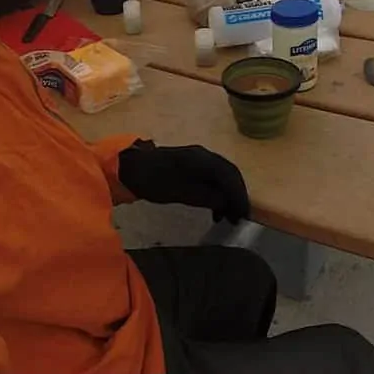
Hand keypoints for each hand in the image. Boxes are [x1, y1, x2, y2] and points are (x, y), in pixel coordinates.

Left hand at [117, 140, 249, 223]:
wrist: (131, 167)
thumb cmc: (154, 180)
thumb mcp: (180, 193)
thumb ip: (206, 196)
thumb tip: (226, 202)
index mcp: (202, 160)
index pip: (230, 177)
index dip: (239, 197)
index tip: (242, 216)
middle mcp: (205, 155)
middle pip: (230, 175)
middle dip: (237, 197)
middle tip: (238, 218)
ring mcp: (199, 157)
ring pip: (223, 176)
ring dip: (228, 196)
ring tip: (226, 218)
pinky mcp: (193, 163)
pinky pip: (214, 177)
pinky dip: (218, 192)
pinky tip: (214, 209)